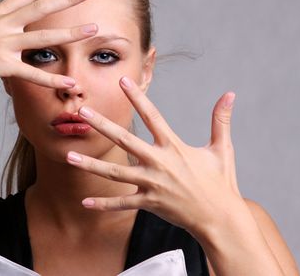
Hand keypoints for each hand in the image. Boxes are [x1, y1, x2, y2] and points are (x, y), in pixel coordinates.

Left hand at [66, 76, 242, 236]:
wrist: (221, 219)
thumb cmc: (221, 183)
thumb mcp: (223, 149)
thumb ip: (221, 121)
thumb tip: (230, 94)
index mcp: (174, 147)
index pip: (152, 116)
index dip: (137, 97)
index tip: (123, 80)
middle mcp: (158, 163)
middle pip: (124, 140)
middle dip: (102, 125)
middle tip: (82, 112)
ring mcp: (151, 184)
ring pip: (114, 173)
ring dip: (90, 165)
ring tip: (69, 156)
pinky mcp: (148, 202)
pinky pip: (122, 203)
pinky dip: (104, 203)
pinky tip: (85, 202)